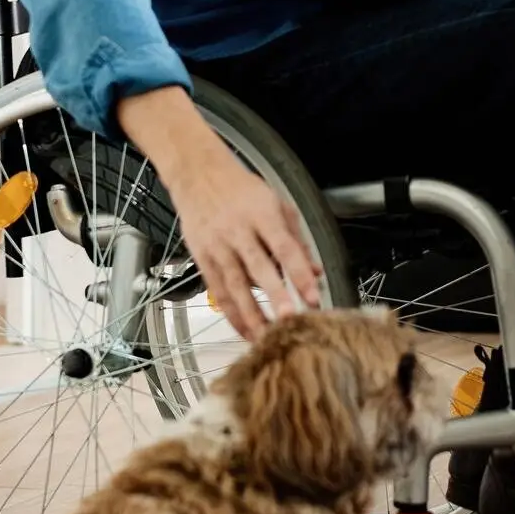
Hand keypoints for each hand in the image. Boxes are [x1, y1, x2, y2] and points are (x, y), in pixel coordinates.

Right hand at [168, 160, 321, 341]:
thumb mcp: (276, 204)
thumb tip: (315, 272)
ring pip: (235, 286)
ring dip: (251, 315)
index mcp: (262, 215)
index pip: (284, 247)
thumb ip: (296, 239)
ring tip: (268, 339)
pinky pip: (218, 291)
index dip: (299, 274)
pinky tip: (245, 331)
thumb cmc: (242, 190)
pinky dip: (231, 314)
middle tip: (289, 321)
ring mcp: (217, 246)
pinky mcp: (202, 258)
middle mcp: (238, 232)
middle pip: (259, 268)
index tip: (313, 296)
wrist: (198, 174)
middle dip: (275, 296)